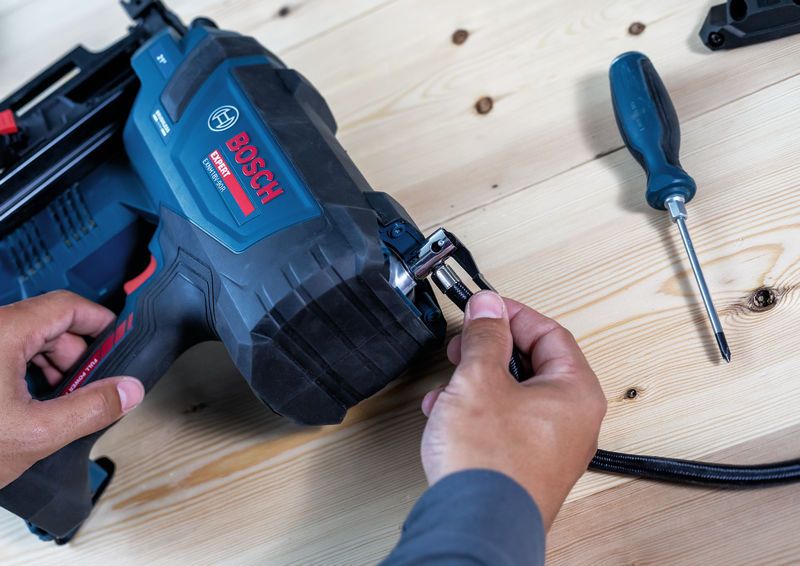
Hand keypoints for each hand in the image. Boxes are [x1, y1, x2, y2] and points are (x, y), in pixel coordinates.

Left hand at [0, 291, 143, 487]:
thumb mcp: (36, 434)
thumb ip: (91, 409)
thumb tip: (128, 391)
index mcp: (2, 334)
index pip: (67, 306)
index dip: (100, 321)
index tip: (119, 342)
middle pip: (49, 324)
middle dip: (76, 355)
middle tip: (91, 388)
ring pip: (27, 339)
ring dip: (51, 367)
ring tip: (59, 404)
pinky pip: (6, 353)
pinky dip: (26, 373)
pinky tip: (30, 405)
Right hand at [420, 291, 605, 529]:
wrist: (476, 526)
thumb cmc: (490, 464)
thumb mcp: (479, 380)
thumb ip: (485, 337)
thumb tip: (488, 306)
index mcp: (576, 393)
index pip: (550, 333)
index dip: (513, 315)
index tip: (485, 308)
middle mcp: (573, 421)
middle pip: (534, 364)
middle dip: (491, 350)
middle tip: (466, 344)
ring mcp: (552, 447)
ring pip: (516, 394)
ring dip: (478, 381)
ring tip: (451, 383)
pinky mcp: (528, 466)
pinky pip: (507, 423)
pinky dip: (479, 410)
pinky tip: (449, 414)